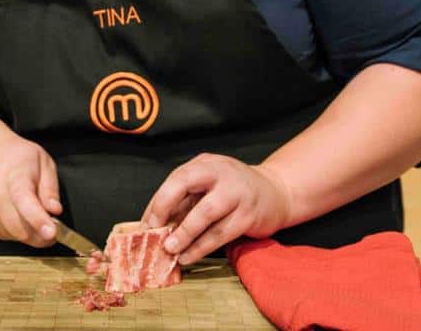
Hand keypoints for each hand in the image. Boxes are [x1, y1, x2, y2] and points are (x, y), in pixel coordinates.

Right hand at [0, 128, 61, 246]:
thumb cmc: (16, 156)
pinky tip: (21, 216)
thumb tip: (55, 210)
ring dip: (30, 234)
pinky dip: (17, 232)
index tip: (52, 233)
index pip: (25, 203)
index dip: (39, 220)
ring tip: (36, 216)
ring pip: (14, 236)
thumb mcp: (43, 161)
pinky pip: (4, 236)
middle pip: (20, 228)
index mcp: (15, 178)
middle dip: (42, 235)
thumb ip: (50, 188)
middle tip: (54, 226)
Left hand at [141, 153, 290, 264]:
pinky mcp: (249, 215)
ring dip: (185, 235)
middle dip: (165, 208)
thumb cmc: (232, 190)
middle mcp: (220, 173)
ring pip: (206, 214)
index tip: (146, 224)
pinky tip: (189, 256)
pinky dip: (202, 247)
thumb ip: (185, 200)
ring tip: (170, 250)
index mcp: (205, 163)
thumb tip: (154, 223)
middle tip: (154, 234)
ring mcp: (237, 193)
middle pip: (186, 184)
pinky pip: (221, 233)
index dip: (159, 201)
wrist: (274, 192)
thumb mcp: (208, 185)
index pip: (177, 177)